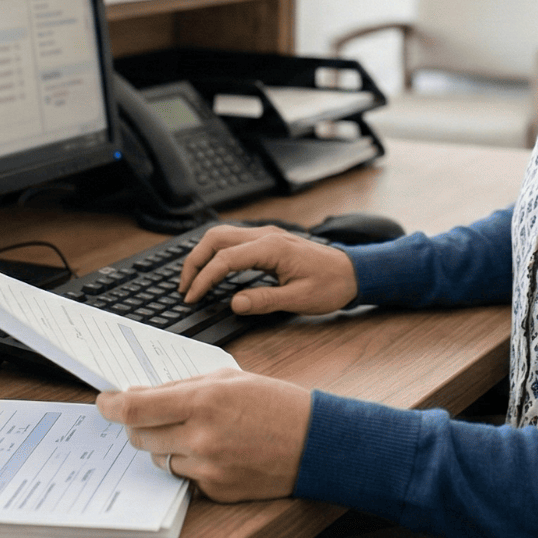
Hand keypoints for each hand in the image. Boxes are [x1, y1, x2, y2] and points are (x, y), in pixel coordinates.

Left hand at [97, 368, 310, 501]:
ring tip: (195, 433)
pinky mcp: (216, 490)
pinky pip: (184, 477)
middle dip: (138, 425)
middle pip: (140, 436)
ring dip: (166, 445)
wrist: (314, 442)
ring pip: (160, 459)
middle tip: (150, 416)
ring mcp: (208, 467)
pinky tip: (216, 452)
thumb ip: (182, 387)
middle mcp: (201, 436)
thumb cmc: (275, 404)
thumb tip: (142, 394)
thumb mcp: (230, 378)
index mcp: (204, 401)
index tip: (104, 403)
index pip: (136, 408)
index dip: (112, 406)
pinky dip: (190, 464)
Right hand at [179, 224, 358, 315]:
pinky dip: (216, 252)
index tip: (192, 298)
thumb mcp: (299, 299)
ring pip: (222, 234)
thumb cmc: (331, 285)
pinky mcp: (268, 240)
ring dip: (203, 254)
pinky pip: (233, 239)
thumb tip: (234, 303)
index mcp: (271, 247)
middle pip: (215, 238)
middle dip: (194, 261)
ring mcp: (266, 235)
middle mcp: (265, 235)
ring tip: (193, 279)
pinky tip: (212, 270)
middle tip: (184, 287)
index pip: (225, 259)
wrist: (353, 272)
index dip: (204, 279)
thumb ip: (264, 300)